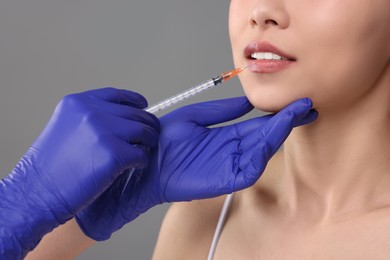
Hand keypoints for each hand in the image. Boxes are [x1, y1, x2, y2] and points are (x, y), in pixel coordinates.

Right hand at [0, 88, 159, 257]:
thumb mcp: (66, 126)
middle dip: (147, 125)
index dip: (134, 101)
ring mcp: (104, 131)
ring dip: (148, 142)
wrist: (38, 191)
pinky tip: (132, 167)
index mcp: (79, 102)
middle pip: (136, 114)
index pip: (117, 95)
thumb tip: (123, 118)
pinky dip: (141, 161)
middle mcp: (92, 112)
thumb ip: (91, 118)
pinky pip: (141, 154)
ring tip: (140, 152)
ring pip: (144, 131)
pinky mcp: (114, 154)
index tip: (143, 106)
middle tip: (149, 137)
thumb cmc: (51, 165)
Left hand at [76, 96, 316, 240]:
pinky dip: (263, 153)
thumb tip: (247, 101)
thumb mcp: (194, 116)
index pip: (259, 123)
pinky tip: (272, 137)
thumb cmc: (165, 141)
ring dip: (279, 134)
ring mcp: (231, 164)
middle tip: (305, 106)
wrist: (147, 160)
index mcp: (227, 134)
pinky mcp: (225, 179)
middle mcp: (233, 149)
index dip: (277, 113)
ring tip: (293, 115)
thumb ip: (221, 111)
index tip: (295, 101)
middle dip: (286, 121)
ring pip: (262, 150)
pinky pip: (250, 167)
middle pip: (266, 135)